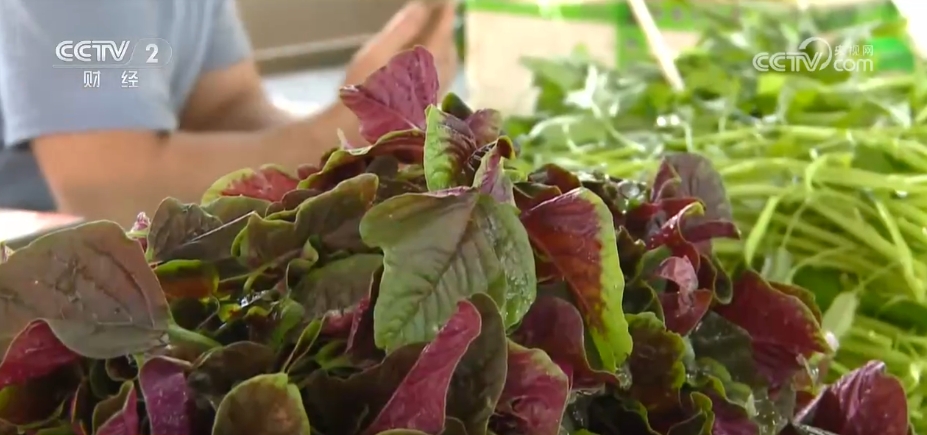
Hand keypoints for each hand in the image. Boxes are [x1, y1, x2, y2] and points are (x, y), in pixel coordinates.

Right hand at [343, 1, 458, 94]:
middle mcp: (434, 79)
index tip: (450, 1)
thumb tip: (421, 7)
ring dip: (445, 45)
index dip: (446, 16)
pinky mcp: (430, 104)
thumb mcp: (375, 52)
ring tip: (437, 32)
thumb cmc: (361, 86)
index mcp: (422, 63)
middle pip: (449, 49)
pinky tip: (431, 58)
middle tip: (441, 14)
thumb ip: (401, 30)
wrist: (355, 126)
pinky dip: (441, 60)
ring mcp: (434, 93)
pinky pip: (444, 75)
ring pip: (448, 64)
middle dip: (446, 30)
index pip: (442, 34)